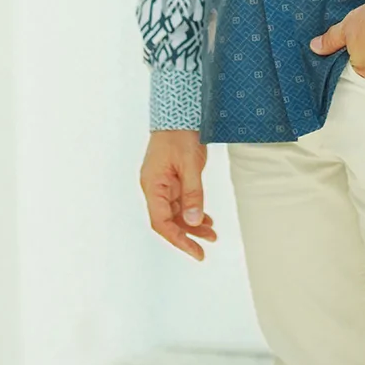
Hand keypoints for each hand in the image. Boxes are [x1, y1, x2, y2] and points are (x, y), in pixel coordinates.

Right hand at [139, 130, 216, 260]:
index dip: (178, 240)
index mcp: (153, 185)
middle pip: (168, 220)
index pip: (162, 222)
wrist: (179, 112)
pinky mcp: (170, 179)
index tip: (196, 252)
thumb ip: (193, 194)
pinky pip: (180, 202)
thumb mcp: (191, 164)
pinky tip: (206, 219)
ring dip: (192, 224)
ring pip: (175, 213)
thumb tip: (193, 221)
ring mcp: (161, 184)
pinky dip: (192, 211)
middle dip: (187, 235)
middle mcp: (154, 187)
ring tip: (212, 234)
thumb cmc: (180, 134)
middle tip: (206, 247)